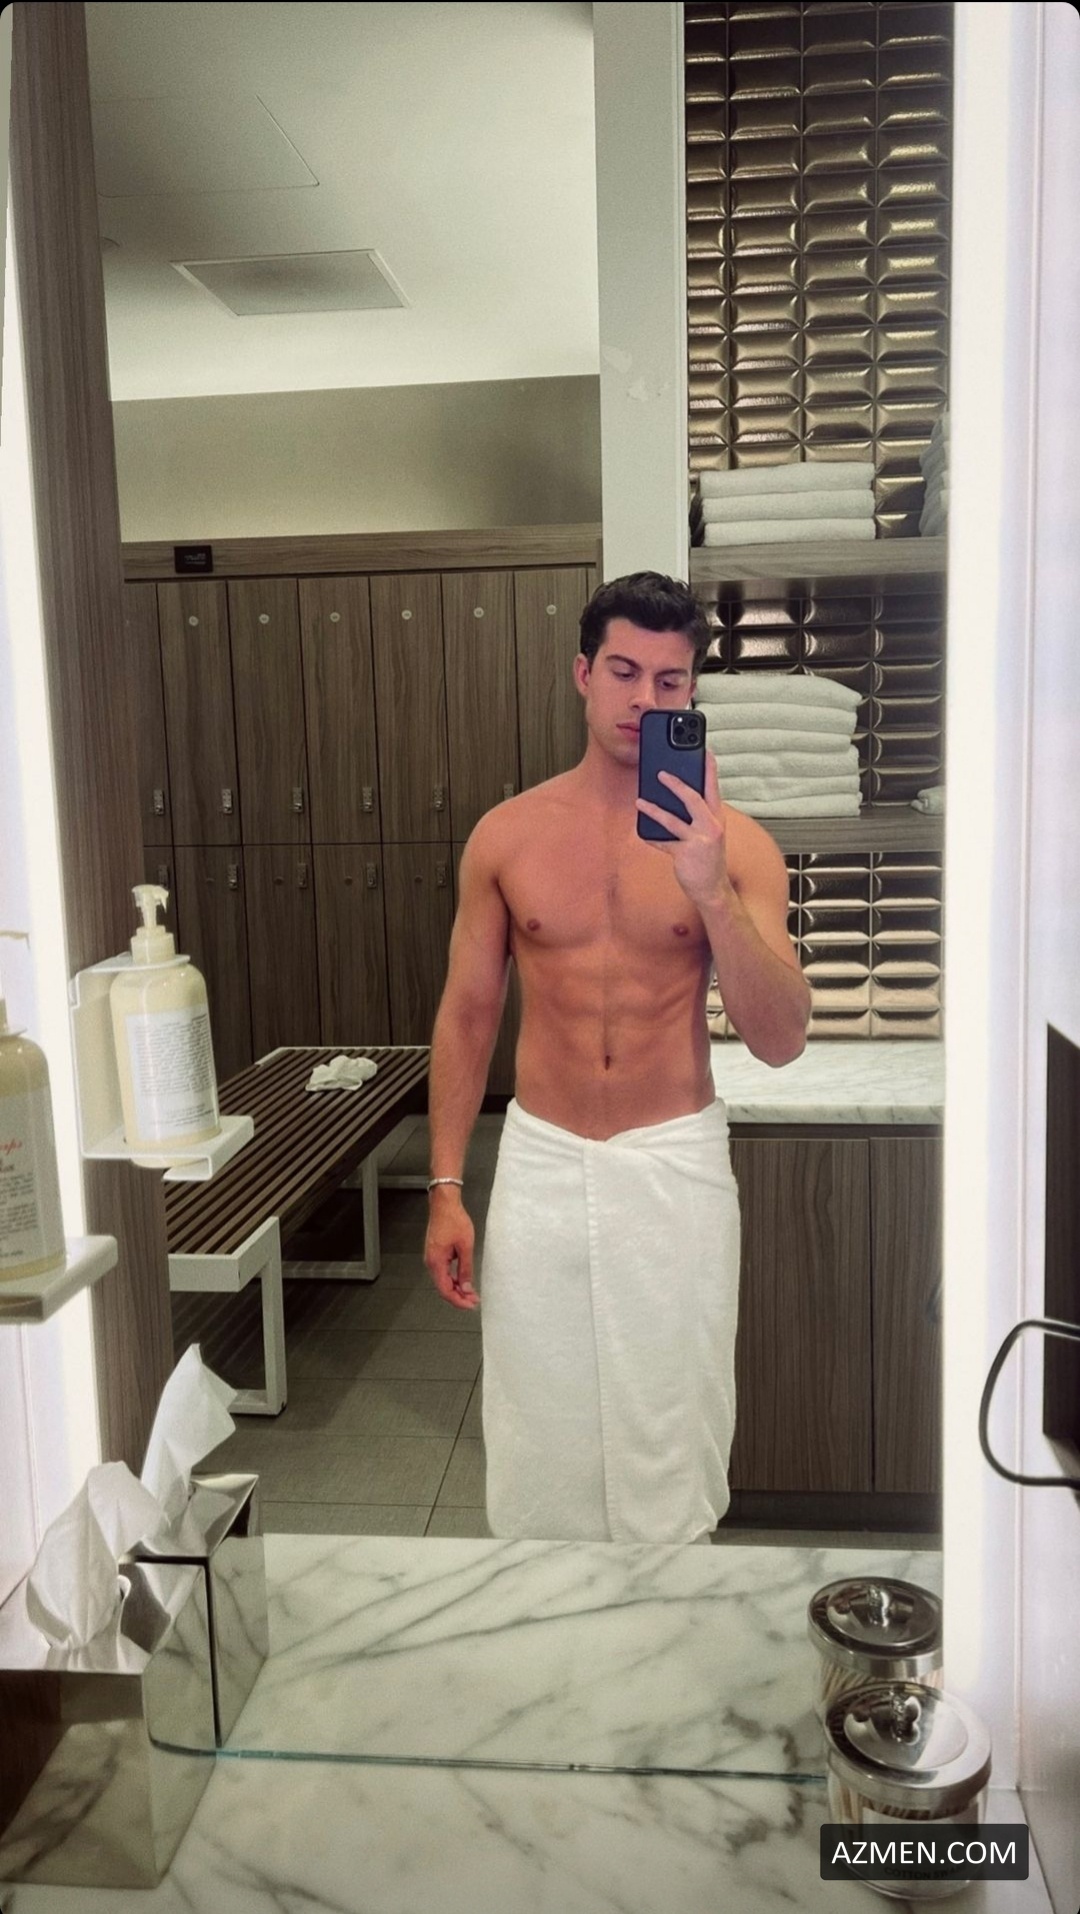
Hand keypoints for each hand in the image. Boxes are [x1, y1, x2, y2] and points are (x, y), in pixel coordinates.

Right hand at [424, 1189, 478, 1310]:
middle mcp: (431, 1262)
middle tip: (474, 1301)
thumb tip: (467, 1287)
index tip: (471, 1304)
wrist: (444, 1204)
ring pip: (443, 1281)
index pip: (445, 1290)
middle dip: (459, 1297)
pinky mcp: (435, 1254)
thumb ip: (466, 1269)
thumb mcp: (465, 1246)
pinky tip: (464, 1281)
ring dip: (457, 1289)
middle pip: (443, 1288)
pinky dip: (454, 1279)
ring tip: (471, 1293)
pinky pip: (443, 1272)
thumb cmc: (453, 1220)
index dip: (458, 1301)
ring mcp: (432, 1258)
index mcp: (436, 1262)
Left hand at [635, 750, 732, 908]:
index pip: (713, 789)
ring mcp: (699, 840)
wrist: (714, 890)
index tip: (704, 752)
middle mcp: (711, 827)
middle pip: (693, 798)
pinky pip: (663, 842)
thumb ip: (698, 818)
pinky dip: (652, 838)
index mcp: (717, 818)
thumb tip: (675, 800)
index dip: (709, 770)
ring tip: (639, 801)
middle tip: (660, 773)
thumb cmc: (709, 860)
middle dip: (676, 784)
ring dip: (653, 809)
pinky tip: (643, 833)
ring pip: (672, 820)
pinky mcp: (685, 854)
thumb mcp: (710, 835)